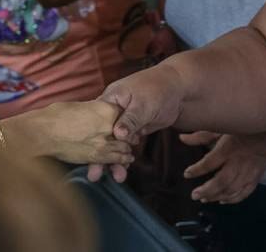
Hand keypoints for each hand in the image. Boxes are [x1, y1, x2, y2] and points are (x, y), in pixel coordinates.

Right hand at [11, 100, 135, 166]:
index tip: (125, 122)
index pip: (124, 114)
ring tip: (130, 155)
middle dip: (129, 137)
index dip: (126, 119)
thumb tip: (94, 113)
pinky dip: (121, 161)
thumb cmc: (56, 116)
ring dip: (127, 151)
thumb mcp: (78, 106)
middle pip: (128, 133)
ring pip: (124, 148)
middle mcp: (109, 126)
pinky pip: (115, 159)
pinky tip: (125, 161)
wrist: (45, 132)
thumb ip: (93, 110)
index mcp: (105, 109)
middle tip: (130, 140)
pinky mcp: (98, 156)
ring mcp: (105, 142)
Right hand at [85, 63, 184, 182]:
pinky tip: (122, 171)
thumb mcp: (142, 104)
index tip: (88, 156)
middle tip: (94, 174)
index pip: (95, 120)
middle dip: (99, 155)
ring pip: (114, 143)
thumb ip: (130, 119)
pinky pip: (125, 146)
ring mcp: (123, 121)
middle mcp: (113, 111)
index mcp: (110, 99)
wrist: (177, 89)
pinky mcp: (134, 129)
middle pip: (102, 135)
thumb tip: (117, 134)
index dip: (91, 138)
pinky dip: (124, 157)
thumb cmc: (157, 89)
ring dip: (113, 160)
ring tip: (116, 177)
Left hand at [181, 131, 265, 204]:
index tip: (186, 174)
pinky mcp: (255, 179)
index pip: (209, 162)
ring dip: (217, 196)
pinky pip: (244, 193)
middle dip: (207, 190)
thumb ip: (200, 135)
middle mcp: (238, 162)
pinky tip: (222, 200)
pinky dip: (232, 199)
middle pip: (221, 181)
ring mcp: (248, 172)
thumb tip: (181, 138)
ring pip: (231, 190)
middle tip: (194, 195)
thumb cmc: (241, 130)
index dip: (197, 170)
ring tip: (204, 198)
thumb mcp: (220, 129)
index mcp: (228, 148)